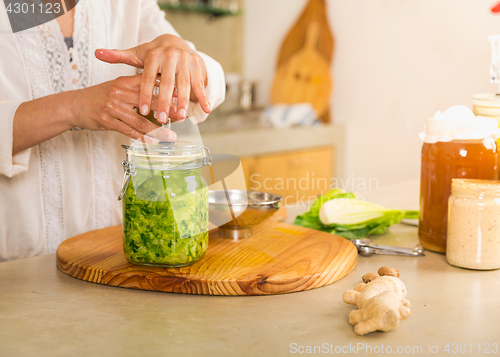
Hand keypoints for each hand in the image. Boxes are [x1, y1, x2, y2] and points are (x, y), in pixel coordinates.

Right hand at [70, 74, 175, 141]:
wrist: (74, 105)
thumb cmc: (100, 96)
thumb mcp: (117, 86)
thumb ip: (137, 87)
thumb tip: (161, 90)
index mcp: (125, 81)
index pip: (150, 82)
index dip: (167, 89)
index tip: (182, 96)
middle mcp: (119, 92)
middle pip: (149, 101)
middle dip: (168, 110)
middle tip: (181, 117)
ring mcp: (113, 107)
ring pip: (140, 120)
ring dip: (158, 130)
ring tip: (171, 136)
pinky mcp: (107, 121)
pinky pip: (128, 131)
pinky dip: (142, 137)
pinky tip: (153, 142)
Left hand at [95, 34, 211, 123]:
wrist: (177, 42)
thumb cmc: (154, 54)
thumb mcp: (137, 54)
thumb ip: (118, 56)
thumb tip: (98, 53)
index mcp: (154, 55)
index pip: (147, 77)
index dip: (145, 94)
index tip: (142, 110)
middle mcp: (171, 56)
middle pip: (167, 82)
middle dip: (164, 102)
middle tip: (160, 120)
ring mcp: (186, 61)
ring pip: (185, 84)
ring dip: (184, 102)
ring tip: (181, 118)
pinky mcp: (198, 66)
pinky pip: (201, 84)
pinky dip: (204, 97)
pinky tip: (205, 110)